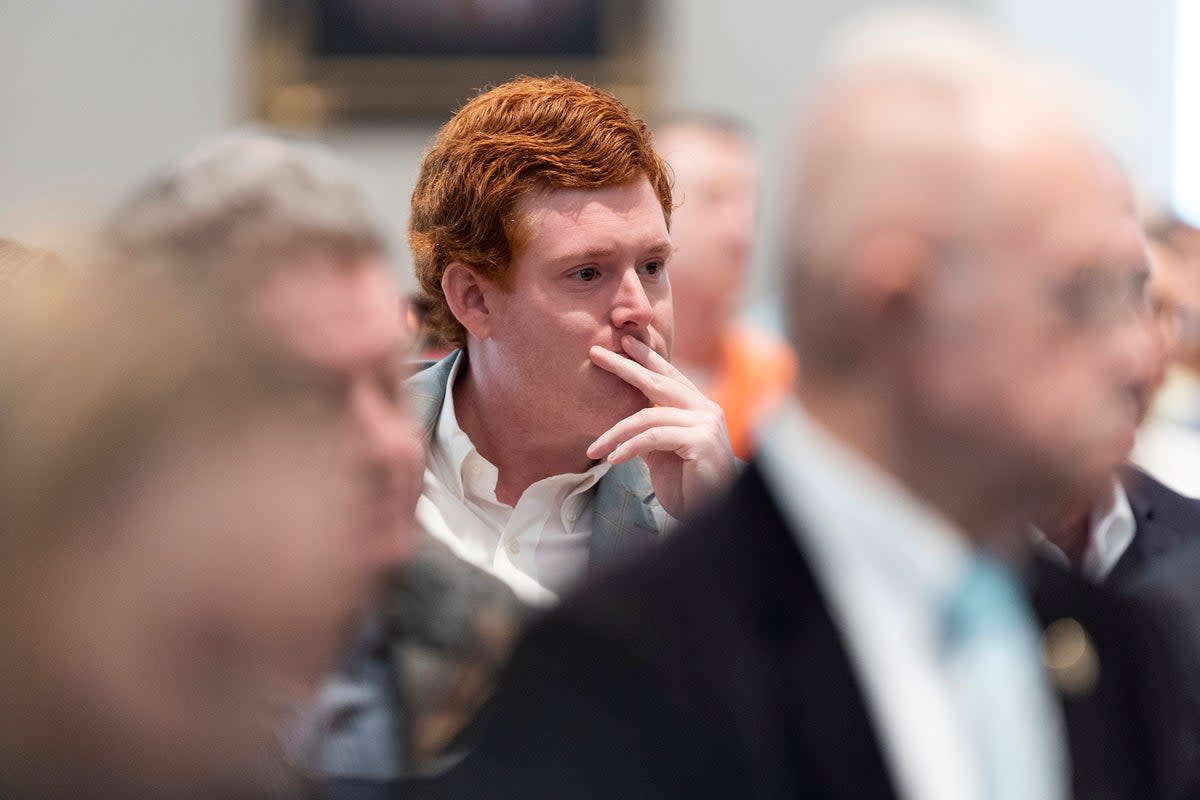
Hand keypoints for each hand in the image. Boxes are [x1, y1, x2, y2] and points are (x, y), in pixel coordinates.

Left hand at [587, 335, 734, 518]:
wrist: (709, 514)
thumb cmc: (686, 486)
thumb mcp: (661, 453)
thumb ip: (649, 431)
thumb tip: (624, 419)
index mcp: (699, 408)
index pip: (669, 376)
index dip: (647, 358)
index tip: (623, 343)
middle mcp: (706, 409)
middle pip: (658, 382)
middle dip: (626, 367)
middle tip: (598, 354)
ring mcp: (706, 423)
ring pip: (648, 416)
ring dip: (615, 433)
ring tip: (594, 450)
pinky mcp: (701, 441)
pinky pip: (653, 438)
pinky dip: (629, 448)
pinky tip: (612, 460)